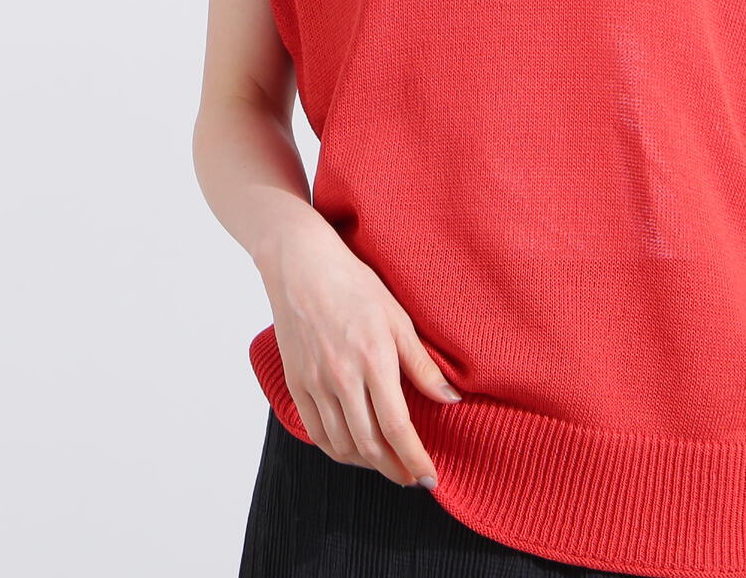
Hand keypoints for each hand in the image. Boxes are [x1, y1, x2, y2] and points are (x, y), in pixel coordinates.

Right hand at [257, 214, 461, 485]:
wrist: (301, 267)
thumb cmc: (354, 285)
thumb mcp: (398, 318)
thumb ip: (422, 364)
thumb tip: (450, 399)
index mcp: (373, 359)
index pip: (397, 427)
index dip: (415, 458)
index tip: (430, 477)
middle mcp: (341, 378)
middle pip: (369, 445)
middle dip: (394, 469)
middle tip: (412, 477)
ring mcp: (315, 383)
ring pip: (341, 445)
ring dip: (367, 464)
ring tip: (386, 464)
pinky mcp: (295, 383)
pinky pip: (315, 432)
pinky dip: (336, 450)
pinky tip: (352, 448)